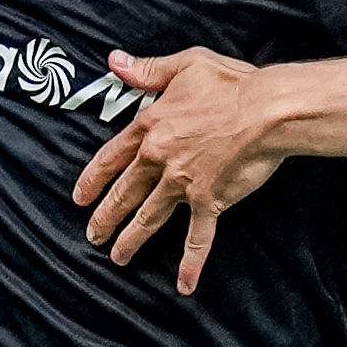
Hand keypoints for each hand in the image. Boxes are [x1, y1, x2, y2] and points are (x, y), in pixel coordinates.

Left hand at [73, 48, 282, 290]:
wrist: (267, 111)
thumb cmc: (232, 84)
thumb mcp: (185, 65)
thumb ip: (147, 69)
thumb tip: (114, 62)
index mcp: (150, 127)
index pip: (111, 157)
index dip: (92, 179)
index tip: (79, 196)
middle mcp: (160, 159)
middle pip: (124, 192)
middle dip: (105, 216)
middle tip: (92, 234)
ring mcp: (182, 184)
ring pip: (149, 217)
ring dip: (131, 239)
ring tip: (117, 257)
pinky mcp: (209, 201)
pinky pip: (197, 238)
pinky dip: (190, 263)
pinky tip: (183, 285)